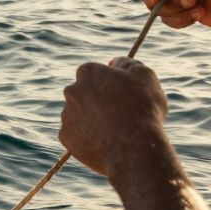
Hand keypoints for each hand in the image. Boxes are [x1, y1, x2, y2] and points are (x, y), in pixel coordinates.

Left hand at [60, 58, 168, 176]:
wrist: (134, 148)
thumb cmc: (143, 108)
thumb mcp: (145, 76)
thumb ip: (128, 63)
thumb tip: (115, 62)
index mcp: (88, 72)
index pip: (93, 73)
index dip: (107, 83)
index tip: (119, 93)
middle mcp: (72, 91)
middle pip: (83, 93)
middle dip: (96, 100)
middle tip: (117, 114)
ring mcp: (67, 114)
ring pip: (79, 114)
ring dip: (91, 119)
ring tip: (113, 131)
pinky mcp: (65, 137)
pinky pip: (76, 135)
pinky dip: (87, 138)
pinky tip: (104, 143)